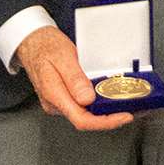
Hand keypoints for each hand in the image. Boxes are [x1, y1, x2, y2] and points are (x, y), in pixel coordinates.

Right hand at [13, 27, 134, 131]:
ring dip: (105, 112)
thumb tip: (87, 99)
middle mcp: (56, 103)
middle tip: (132, 111)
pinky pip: (82, 106)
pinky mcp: (63, 97)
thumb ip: (75, 79)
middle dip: (110, 118)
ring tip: (125, 106)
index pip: (82, 119)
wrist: (32, 42)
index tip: (124, 117)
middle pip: (86, 119)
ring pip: (85, 114)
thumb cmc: (45, 47)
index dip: (105, 122)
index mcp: (55, 95)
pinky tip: (109, 99)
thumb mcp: (63, 57)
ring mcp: (58, 102)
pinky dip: (97, 104)